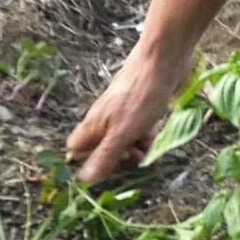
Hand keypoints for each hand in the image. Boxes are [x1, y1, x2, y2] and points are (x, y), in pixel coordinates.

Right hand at [67, 35, 194, 180]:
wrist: (163, 59)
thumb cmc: (141, 96)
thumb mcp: (123, 133)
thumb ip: (104, 155)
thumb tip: (84, 180)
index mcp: (94, 124)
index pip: (76, 148)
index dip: (88, 161)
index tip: (110, 166)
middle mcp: (105, 117)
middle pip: (101, 145)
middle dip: (118, 157)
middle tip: (134, 158)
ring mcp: (123, 110)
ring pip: (122, 137)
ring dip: (135, 147)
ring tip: (150, 147)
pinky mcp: (141, 104)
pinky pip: (139, 126)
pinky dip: (147, 133)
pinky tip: (158, 131)